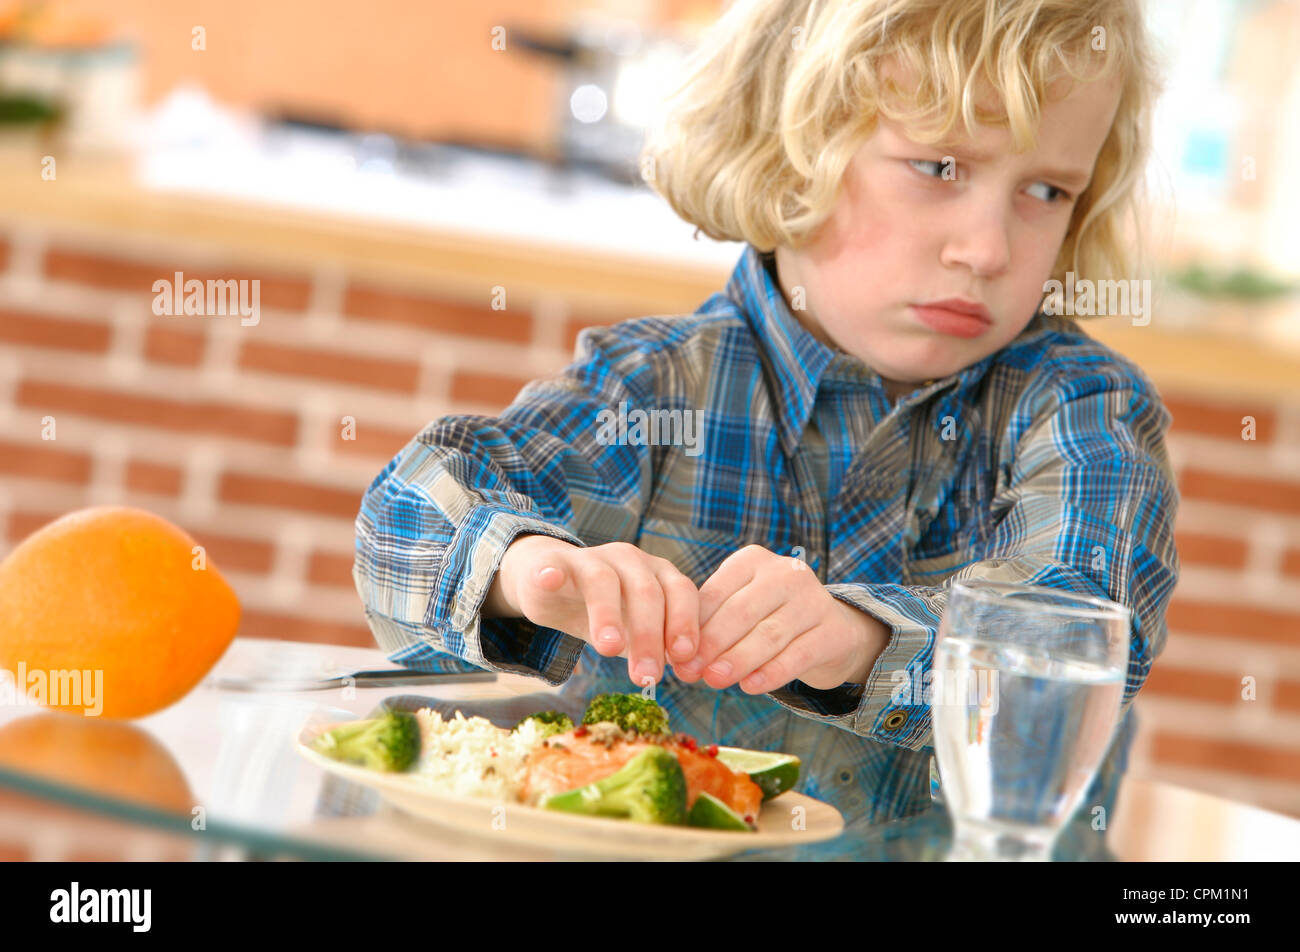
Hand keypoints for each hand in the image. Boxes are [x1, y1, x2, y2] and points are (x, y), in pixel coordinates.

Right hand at [485, 535, 699, 685]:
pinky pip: (553, 566)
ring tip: (609, 648)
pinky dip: (552, 573)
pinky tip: (550, 580)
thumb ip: (661, 645)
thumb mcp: (637, 629)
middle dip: (649, 635)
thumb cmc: (608, 612)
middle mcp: (629, 560)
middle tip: (646, 675)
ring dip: (608, 614)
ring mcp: (590, 559)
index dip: (684, 623)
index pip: (681, 592)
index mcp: (658, 574)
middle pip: (646, 591)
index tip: (683, 658)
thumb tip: (689, 672)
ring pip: (604, 580)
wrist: (554, 583)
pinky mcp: (553, 563)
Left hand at [674, 545, 886, 692]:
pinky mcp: (832, 630)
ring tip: (714, 680)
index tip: (675, 657)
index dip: (692, 627)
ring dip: (738, 660)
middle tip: (690, 673)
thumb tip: (678, 659)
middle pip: (741, 612)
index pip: (716, 593)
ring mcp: (813, 599)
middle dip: (712, 644)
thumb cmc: (768, 618)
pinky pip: (797, 655)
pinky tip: (750, 686)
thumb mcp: (738, 609)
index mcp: (752, 560)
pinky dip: (771, 672)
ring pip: (768, 634)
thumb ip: (709, 627)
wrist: (829, 629)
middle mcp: (785, 573)